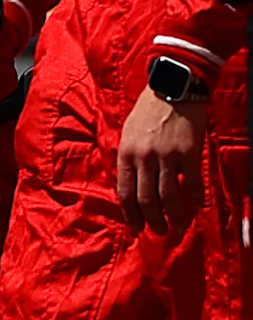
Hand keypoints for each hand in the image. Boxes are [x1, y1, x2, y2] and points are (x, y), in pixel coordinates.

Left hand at [119, 86, 206, 230]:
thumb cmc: (149, 110)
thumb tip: (131, 184)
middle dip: (151, 221)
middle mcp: (143, 158)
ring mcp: (166, 157)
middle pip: (145, 200)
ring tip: (176, 228)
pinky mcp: (188, 154)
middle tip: (158, 232)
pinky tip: (195, 209)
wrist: (173, 87)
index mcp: (125, 153)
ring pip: (168, 197)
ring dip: (172, 217)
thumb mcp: (128, 132)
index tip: (135, 228)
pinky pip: (191, 185)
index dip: (130, 214)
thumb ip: (129, 158)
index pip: (124, 193)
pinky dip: (194, 201)